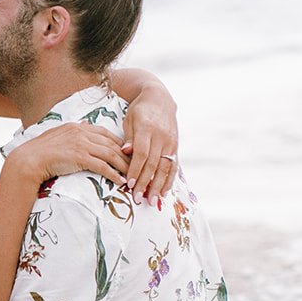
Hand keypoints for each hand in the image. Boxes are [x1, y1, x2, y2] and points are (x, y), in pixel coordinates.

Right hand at [8, 123, 128, 186]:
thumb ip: (74, 130)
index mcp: (78, 127)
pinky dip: (114, 174)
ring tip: (132, 175)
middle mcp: (82, 133)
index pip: (105, 133)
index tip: (127, 153)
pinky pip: (103, 166)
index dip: (119, 143)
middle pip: (112, 144)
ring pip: (110, 154)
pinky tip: (121, 181)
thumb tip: (84, 124)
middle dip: (126, 155)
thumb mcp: (59, 134)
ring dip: (123, 166)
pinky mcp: (80, 157)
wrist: (29, 159)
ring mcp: (81, 144)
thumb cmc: (41, 150)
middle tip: (136, 166)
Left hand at [121, 85, 178, 202]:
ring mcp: (171, 142)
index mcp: (147, 129)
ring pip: (165, 167)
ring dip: (159, 186)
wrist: (159, 99)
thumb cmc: (139, 111)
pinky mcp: (176, 146)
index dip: (136, 170)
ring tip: (153, 201)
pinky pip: (174, 166)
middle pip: (154, 164)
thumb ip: (128, 137)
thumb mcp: (129, 120)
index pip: (142, 154)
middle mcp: (161, 137)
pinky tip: (164, 192)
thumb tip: (125, 152)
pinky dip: (169, 180)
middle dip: (146, 183)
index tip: (130, 185)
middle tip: (138, 198)